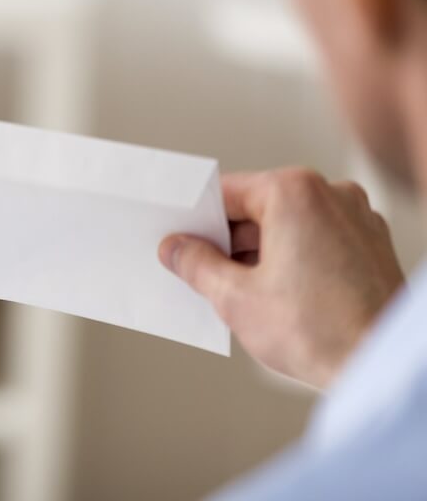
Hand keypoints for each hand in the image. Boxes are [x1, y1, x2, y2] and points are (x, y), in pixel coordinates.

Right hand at [159, 170, 404, 388]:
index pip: (226, 192)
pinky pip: (317, 239)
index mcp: (294, 192)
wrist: (381, 367)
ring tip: (241, 291)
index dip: (196, 218)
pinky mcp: (372, 245)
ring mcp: (357, 218)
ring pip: (288, 224)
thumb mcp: (234, 297)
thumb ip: (197, 264)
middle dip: (228, 240)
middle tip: (201, 270)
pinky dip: (292, 258)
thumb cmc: (319, 332)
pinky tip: (276, 293)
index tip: (178, 237)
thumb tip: (177, 249)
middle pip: (259, 207)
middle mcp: (331, 194)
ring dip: (259, 252)